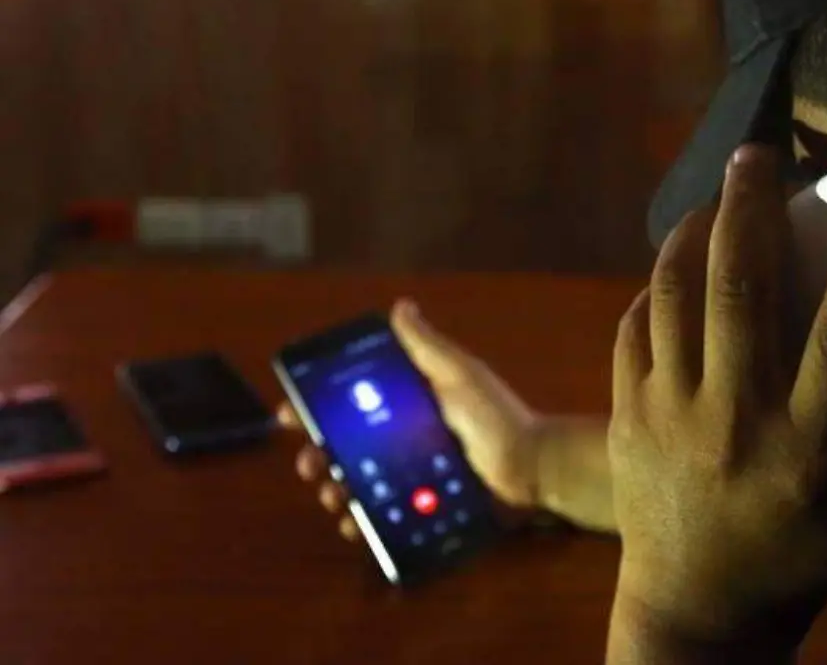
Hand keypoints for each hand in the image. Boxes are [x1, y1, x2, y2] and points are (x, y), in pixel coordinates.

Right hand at [279, 301, 541, 540]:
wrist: (531, 468)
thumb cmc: (494, 417)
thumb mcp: (458, 375)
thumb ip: (427, 346)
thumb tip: (400, 306)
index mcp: (407, 404)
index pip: (352, 403)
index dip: (317, 408)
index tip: (291, 414)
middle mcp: (403, 439)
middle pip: (345, 448)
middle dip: (318, 456)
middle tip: (310, 465)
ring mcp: (410, 476)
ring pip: (357, 484)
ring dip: (335, 491)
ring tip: (333, 496)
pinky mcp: (420, 508)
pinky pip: (382, 518)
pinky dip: (362, 523)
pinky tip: (351, 525)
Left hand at [607, 145, 826, 657]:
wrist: (703, 607)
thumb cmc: (808, 551)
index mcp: (812, 444)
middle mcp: (736, 420)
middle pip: (741, 289)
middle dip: (751, 206)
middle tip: (759, 154)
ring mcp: (670, 415)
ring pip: (676, 296)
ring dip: (695, 233)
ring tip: (717, 198)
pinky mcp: (628, 415)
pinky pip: (635, 329)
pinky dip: (656, 287)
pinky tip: (679, 267)